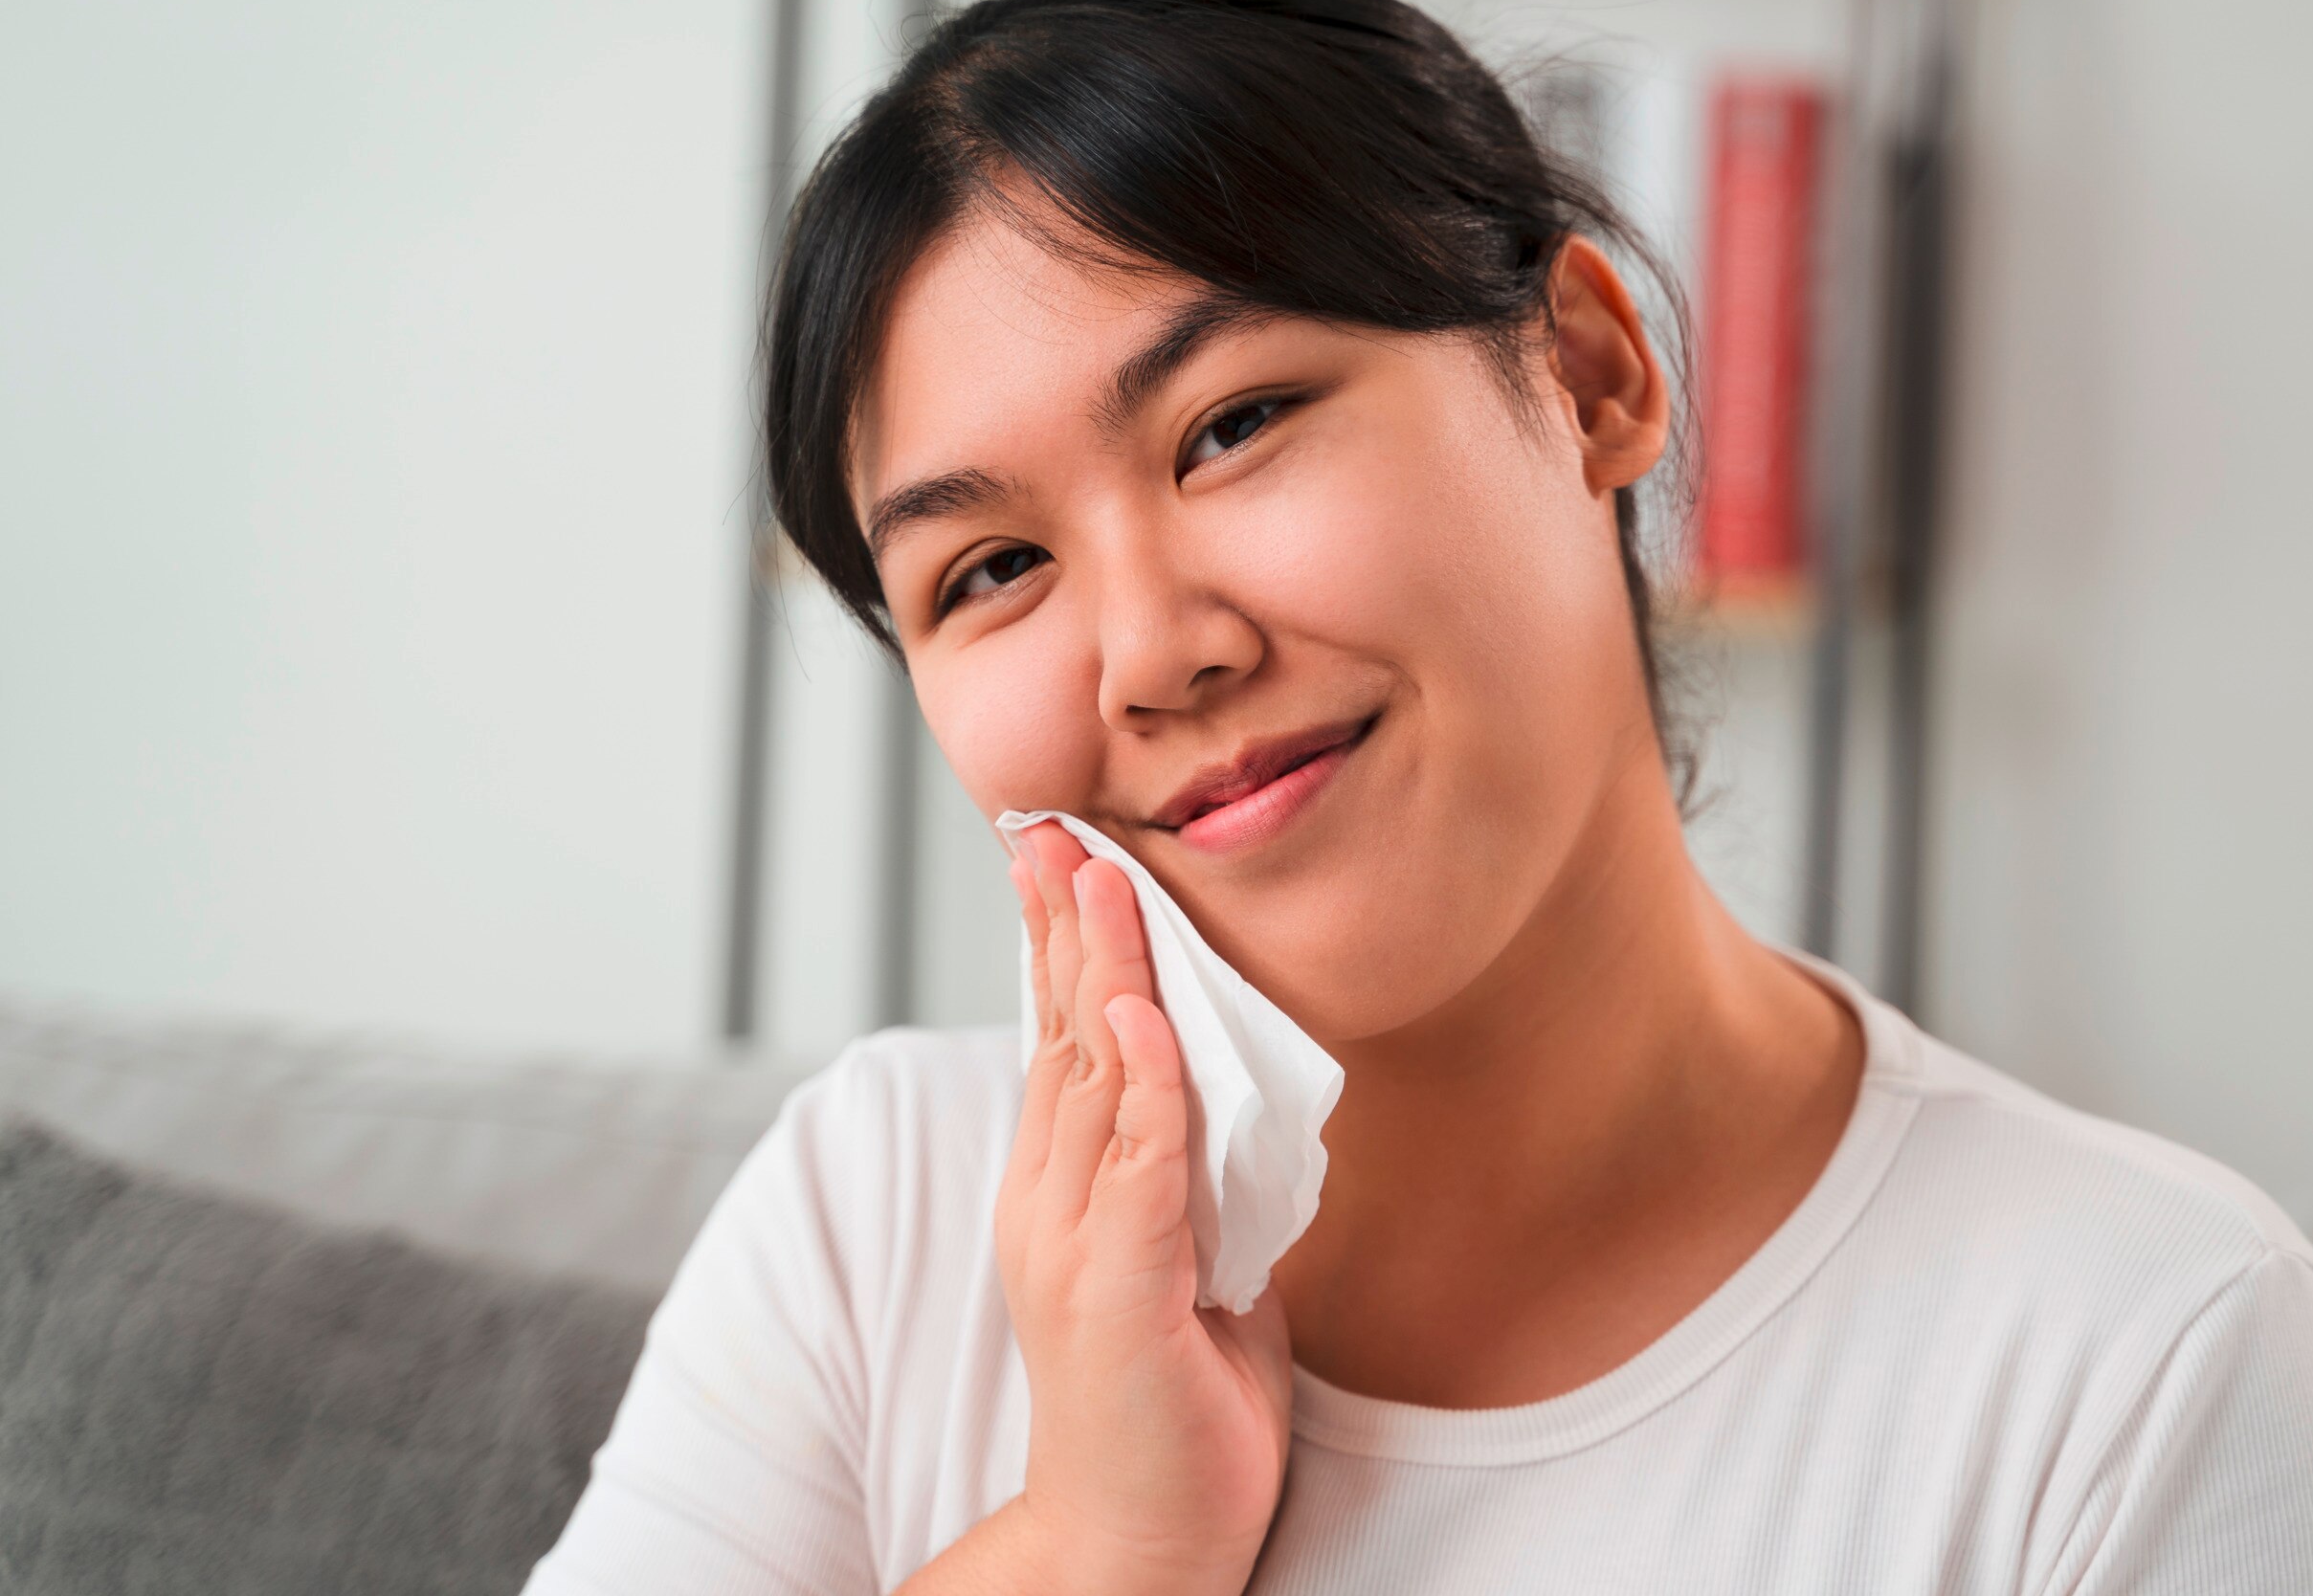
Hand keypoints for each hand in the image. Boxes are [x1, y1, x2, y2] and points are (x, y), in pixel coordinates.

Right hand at [975, 822, 1292, 1594]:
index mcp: (1064, 1187)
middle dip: (1063, 920)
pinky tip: (1145, 1013)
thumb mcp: (1191, 1254)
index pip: (1062, 1038)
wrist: (1134, 1535)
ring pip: (1093, 1076)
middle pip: (1059, 1031)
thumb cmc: (1169, 1399)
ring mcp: (1072, 1244)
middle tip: (1056, 825)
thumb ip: (1192, 1169)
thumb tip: (1225, 1088)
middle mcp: (1050, 1201)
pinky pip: (1139, 1163)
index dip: (1064, 942)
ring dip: (1103, 968)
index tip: (1067, 853)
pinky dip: (1148, 1083)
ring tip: (1106, 876)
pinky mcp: (1117, 1290)